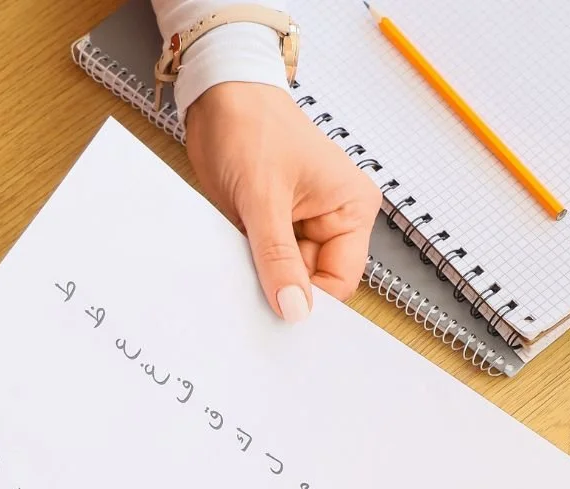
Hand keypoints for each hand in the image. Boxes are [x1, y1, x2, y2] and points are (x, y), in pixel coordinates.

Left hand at [185, 81, 380, 321]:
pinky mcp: (274, 223)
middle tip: (251, 292)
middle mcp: (333, 219)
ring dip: (260, 273)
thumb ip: (278, 258)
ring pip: (284, 273)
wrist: (217, 93)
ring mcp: (302, 223)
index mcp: (351, 209)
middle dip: (282, 285)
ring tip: (238, 258)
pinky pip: (264, 259)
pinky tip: (232, 254)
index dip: (312, 299)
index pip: (341, 279)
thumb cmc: (251, 125)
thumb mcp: (263, 197)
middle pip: (313, 280)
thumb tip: (296, 309)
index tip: (280, 314)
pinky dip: (247, 263)